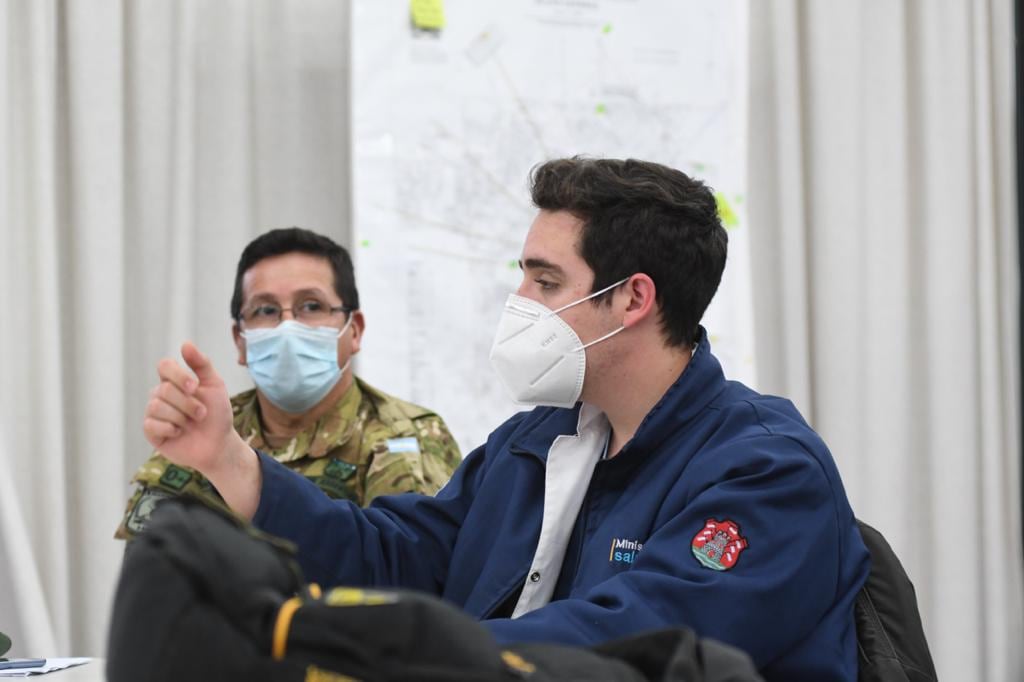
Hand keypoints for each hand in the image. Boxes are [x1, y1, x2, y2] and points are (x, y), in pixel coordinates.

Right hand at [143, 342, 236, 476]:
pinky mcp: (150, 431)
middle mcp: (160, 394)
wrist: (219, 444)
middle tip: (202, 413)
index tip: (195, 386)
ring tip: (192, 424)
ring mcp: (154, 413)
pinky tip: (179, 433)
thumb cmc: (217, 414)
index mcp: (174, 381)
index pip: (164, 366)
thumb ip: (201, 364)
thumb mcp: (215, 385)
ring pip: (157, 406)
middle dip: (188, 403)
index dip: (178, 375)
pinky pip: (151, 424)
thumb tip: (185, 343)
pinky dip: (171, 428)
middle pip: (164, 389)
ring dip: (182, 417)